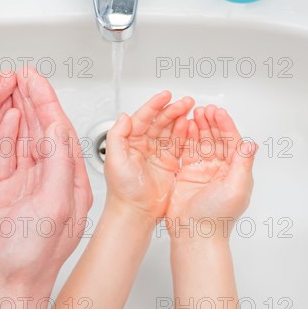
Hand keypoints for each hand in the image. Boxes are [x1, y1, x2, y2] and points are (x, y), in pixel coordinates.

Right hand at [0, 69, 92, 308]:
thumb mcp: (55, 209)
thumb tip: (56, 131)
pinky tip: (3, 118)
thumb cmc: (31, 262)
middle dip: (33, 98)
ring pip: (24, 138)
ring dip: (18, 110)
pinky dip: (5, 133)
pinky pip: (6, 155)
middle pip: (42, 129)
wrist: (2, 288)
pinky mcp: (4, 192)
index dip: (47, 101)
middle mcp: (49, 182)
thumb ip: (58, 167)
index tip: (35, 79)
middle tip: (22, 74)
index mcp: (68, 184)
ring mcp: (26, 186)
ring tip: (11, 86)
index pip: (59, 131)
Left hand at [104, 91, 193, 225]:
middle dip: (173, 109)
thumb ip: (117, 136)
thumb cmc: (123, 191)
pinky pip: (179, 144)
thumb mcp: (114, 160)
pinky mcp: (169, 164)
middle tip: (186, 102)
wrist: (135, 213)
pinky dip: (186, 135)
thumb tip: (124, 116)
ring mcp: (157, 154)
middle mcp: (143, 145)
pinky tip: (192, 127)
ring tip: (192, 111)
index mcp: (129, 141)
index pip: (143, 117)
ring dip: (181, 119)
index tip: (166, 95)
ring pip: (171, 130)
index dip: (155, 105)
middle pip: (160, 121)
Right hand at [166, 105, 257, 240]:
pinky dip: (185, 138)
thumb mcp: (236, 188)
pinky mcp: (186, 174)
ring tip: (193, 114)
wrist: (195, 234)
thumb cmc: (217, 217)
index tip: (218, 112)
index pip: (231, 142)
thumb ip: (243, 164)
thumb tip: (251, 144)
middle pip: (216, 139)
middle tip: (203, 109)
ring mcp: (202, 171)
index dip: (225, 125)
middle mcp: (219, 169)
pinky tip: (183, 128)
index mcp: (234, 171)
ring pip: (201, 142)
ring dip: (198, 127)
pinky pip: (186, 151)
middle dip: (210, 122)